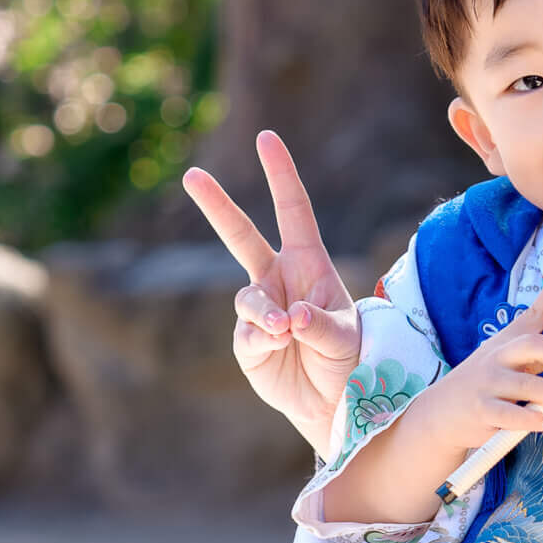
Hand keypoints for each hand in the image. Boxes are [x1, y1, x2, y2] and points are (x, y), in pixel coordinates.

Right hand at [185, 132, 361, 453]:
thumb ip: (322, 325)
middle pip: (241, 235)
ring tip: (285, 331)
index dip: (280, 174)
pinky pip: (248, 334)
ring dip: (264, 314)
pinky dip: (264, 341)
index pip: (293, 210)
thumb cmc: (351, 361)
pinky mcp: (246, 341)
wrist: (334, 403)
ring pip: (248, 298)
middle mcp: (279, 279)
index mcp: (310, 263)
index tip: (266, 139)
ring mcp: (259, 309)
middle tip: (192, 175)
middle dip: (216, 205)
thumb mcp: (348, 339)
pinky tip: (280, 348)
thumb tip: (290, 316)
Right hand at [313, 276, 542, 526]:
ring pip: (523, 386)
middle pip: (531, 349)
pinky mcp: (481, 410)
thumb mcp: (509, 343)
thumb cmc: (488, 374)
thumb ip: (537, 316)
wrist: (444, 410)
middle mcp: (497, 358)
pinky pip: (506, 414)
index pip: (535, 323)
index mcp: (509, 342)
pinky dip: (526, 419)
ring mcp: (487, 384)